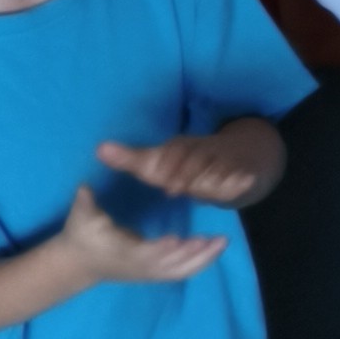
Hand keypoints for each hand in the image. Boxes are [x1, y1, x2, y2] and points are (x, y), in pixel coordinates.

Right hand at [60, 182, 227, 286]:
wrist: (77, 264)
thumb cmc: (80, 236)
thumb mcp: (80, 216)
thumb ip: (85, 202)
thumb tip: (84, 186)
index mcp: (122, 253)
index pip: (143, 255)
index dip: (160, 249)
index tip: (177, 239)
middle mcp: (139, 267)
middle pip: (170, 267)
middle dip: (194, 254)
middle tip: (216, 238)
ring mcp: (147, 273)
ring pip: (179, 271)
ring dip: (203, 259)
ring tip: (222, 241)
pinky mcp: (152, 274)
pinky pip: (180, 272)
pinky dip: (199, 263)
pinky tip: (213, 249)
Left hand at [98, 130, 271, 206]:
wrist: (235, 154)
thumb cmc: (185, 163)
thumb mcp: (158, 161)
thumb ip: (130, 159)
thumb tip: (99, 149)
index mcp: (182, 147)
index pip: (174, 152)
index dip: (167, 164)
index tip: (159, 180)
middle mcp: (204, 150)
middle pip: (196, 158)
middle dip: (186, 173)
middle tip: (174, 190)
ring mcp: (224, 159)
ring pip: (219, 166)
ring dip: (212, 176)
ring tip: (204, 191)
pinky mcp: (240, 170)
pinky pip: (241, 174)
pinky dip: (241, 179)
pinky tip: (238, 186)